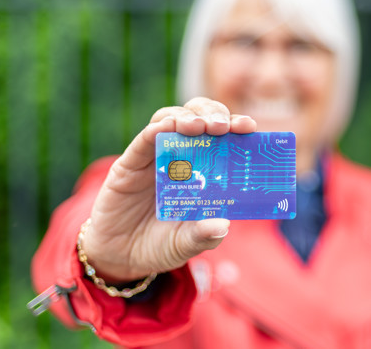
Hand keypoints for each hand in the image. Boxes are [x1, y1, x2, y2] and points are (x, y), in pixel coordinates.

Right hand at [81, 97, 256, 281]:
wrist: (122, 257)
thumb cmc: (162, 244)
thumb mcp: (187, 244)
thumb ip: (204, 236)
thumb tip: (223, 225)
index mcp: (203, 170)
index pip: (223, 137)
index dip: (236, 127)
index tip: (248, 127)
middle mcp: (181, 156)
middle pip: (198, 118)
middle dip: (212, 114)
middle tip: (222, 126)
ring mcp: (154, 157)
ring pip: (170, 119)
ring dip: (186, 117)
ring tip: (197, 126)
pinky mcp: (129, 164)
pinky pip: (142, 140)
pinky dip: (154, 130)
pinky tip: (165, 128)